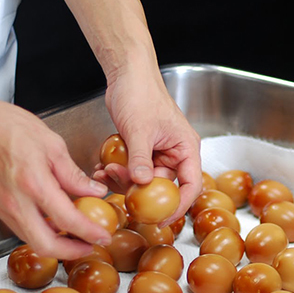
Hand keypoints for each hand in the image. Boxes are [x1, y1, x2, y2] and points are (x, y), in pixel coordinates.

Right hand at [0, 99, 112, 259]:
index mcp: (34, 184)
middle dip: (72, 252)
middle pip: (46, 245)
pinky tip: (56, 225)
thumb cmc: (8, 127)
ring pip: (33, 241)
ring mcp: (4, 209)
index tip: (103, 237)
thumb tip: (96, 192)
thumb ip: (74, 174)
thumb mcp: (52, 144)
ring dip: (57, 246)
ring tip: (78, 237)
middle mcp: (16, 202)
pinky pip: (23, 230)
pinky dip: (42, 234)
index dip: (89, 233)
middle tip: (91, 246)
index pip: (67, 220)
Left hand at [93, 61, 201, 227]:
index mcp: (185, 148)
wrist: (126, 73)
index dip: (179, 206)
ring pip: (143, 180)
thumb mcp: (139, 129)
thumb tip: (141, 183)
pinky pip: (132, 170)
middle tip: (117, 184)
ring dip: (123, 180)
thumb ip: (141, 158)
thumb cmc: (141, 92)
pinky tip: (102, 168)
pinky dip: (118, 172)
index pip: (191, 185)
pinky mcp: (141, 151)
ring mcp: (157, 153)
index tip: (162, 219)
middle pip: (162, 186)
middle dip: (138, 190)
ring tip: (105, 171)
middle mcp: (175, 153)